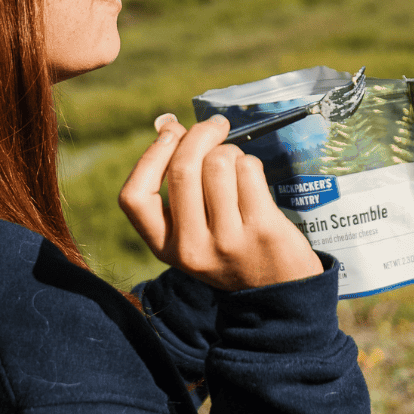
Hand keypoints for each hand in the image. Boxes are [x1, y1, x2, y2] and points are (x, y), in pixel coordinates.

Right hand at [119, 113, 324, 290]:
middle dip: (199, 135)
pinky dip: (250, 163)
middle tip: (215, 126)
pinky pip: (248, 170)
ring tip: (237, 164)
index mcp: (165, 247)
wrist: (280, 290)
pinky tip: (253, 178)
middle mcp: (191, 248)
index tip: (170, 133)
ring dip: (230, 151)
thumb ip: (176, 178)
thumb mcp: (193, 226)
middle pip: (182, 169)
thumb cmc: (231, 245)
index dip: (149, 157)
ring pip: (219, 163)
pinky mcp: (262, 229)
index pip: (134, 198)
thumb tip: (166, 123)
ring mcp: (227, 241)